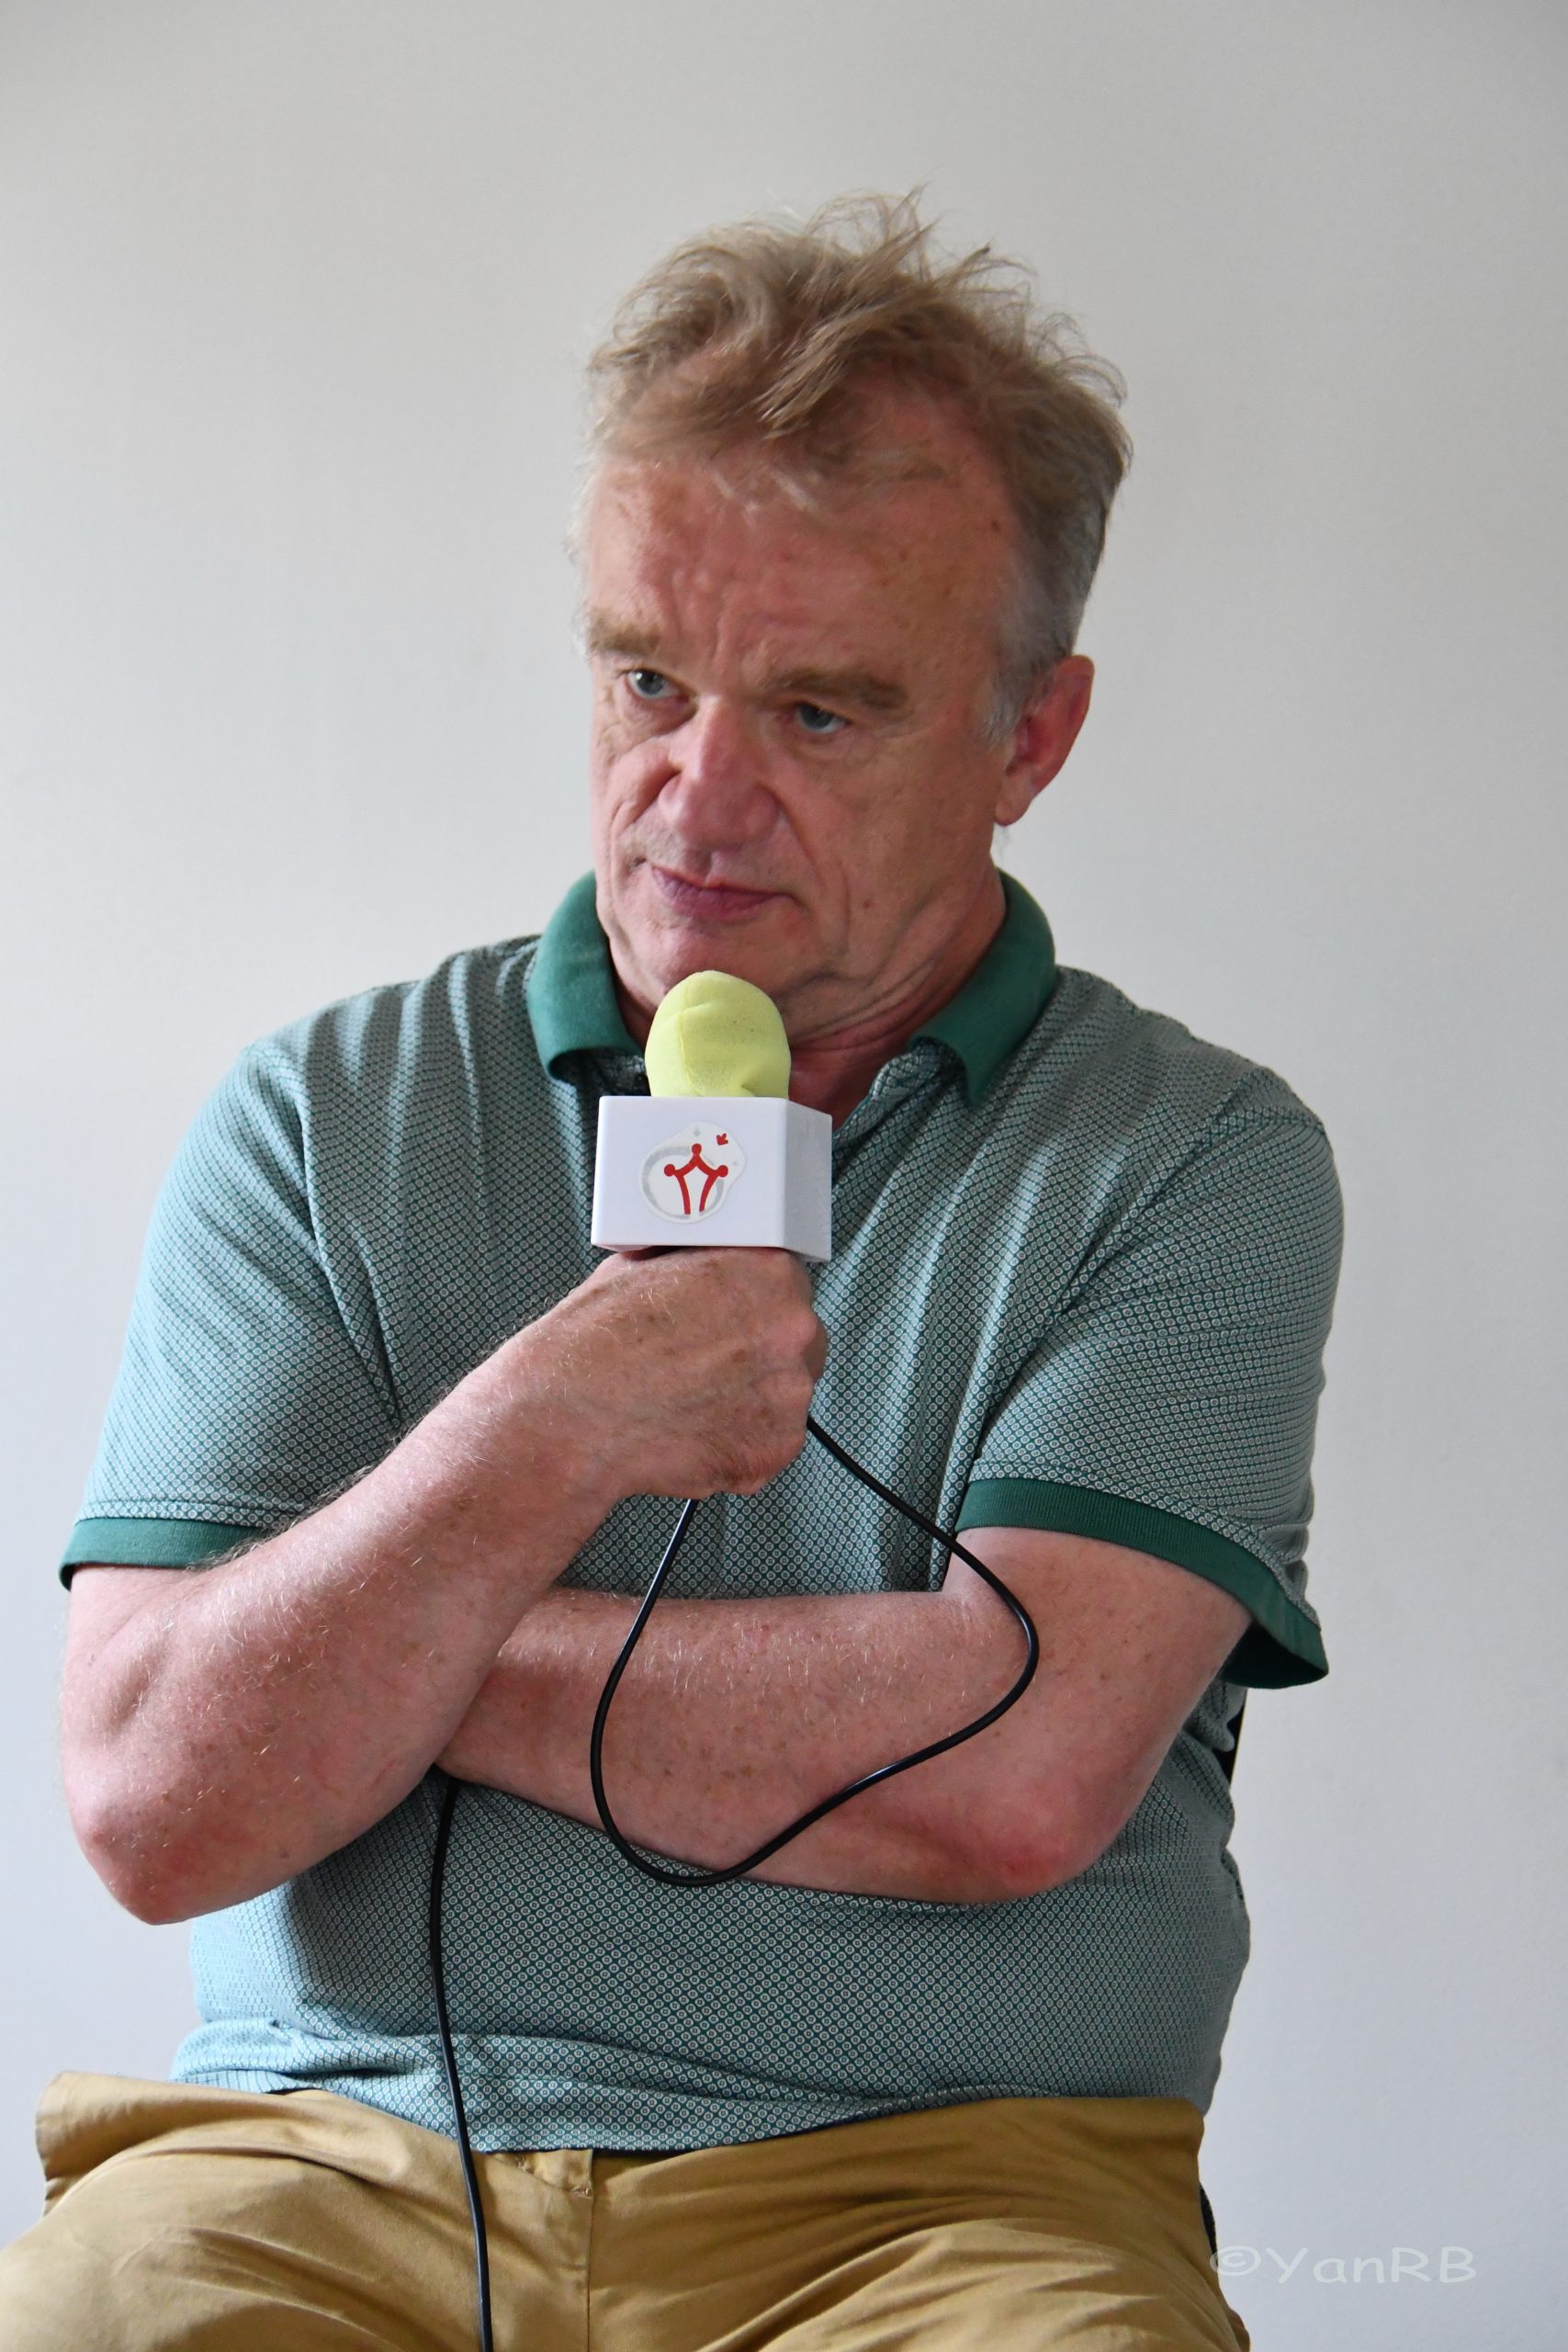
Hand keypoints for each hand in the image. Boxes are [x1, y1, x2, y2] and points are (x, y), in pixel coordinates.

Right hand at [520, 1248, 826, 1503]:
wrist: (569, 1418)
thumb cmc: (597, 1346)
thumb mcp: (645, 1265)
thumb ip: (696, 1266)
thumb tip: (700, 1266)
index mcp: (769, 1274)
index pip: (788, 1283)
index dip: (759, 1305)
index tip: (741, 1320)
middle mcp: (792, 1330)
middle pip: (797, 1341)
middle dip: (761, 1353)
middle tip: (712, 1366)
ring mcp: (789, 1395)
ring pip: (784, 1396)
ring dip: (750, 1401)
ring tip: (691, 1402)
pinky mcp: (775, 1450)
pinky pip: (768, 1444)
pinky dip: (738, 1444)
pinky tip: (693, 1431)